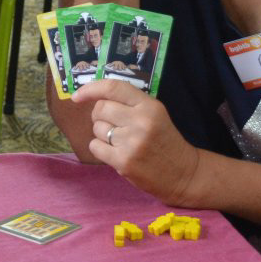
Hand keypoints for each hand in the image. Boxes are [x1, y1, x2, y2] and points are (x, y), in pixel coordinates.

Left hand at [71, 79, 203, 202]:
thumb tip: (94, 98)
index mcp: (149, 106)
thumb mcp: (155, 115)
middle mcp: (140, 121)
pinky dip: (100, 149)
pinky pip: (95, 147)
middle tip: (112, 125)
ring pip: (97, 129)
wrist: (183, 173)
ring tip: (119, 141)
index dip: (91, 88)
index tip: (77, 96)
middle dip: (100, 116)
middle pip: (100, 109)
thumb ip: (130, 104)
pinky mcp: (123, 162)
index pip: (113, 88)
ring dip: (102, 134)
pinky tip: (115, 152)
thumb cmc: (165, 141)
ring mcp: (131, 142)